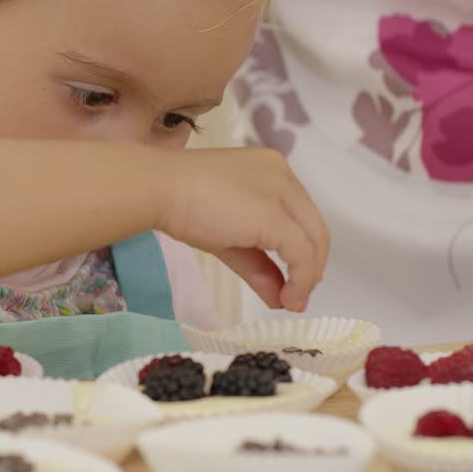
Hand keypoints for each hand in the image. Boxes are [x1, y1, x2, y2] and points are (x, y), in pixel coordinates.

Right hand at [153, 147, 329, 311]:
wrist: (158, 189)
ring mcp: (282, 192)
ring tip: (293, 302)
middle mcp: (283, 175)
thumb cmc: (181, 204)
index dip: (302, 249)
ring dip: (309, 276)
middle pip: (313, 226)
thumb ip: (257, 265)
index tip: (293, 280)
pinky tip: (288, 298)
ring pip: (314, 239)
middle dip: (310, 266)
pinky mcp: (275, 216)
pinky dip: (302, 279)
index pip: (299, 213)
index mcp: (271, 169)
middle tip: (297, 298)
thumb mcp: (228, 238)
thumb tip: (280, 299)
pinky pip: (302, 253)